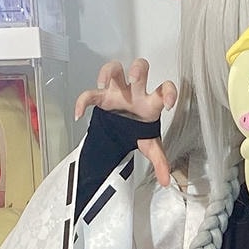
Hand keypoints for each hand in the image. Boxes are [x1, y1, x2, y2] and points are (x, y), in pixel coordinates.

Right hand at [74, 58, 176, 187]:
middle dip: (137, 70)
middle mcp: (135, 92)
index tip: (168, 104)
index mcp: (150, 102)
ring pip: (114, 69)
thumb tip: (166, 181)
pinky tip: (79, 114)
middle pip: (139, 67)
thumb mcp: (150, 145)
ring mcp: (117, 91)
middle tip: (135, 79)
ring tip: (103, 83)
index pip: (164, 89)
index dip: (169, 91)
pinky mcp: (101, 97)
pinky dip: (82, 102)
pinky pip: (89, 94)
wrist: (123, 129)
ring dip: (109, 71)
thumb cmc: (138, 129)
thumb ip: (159, 161)